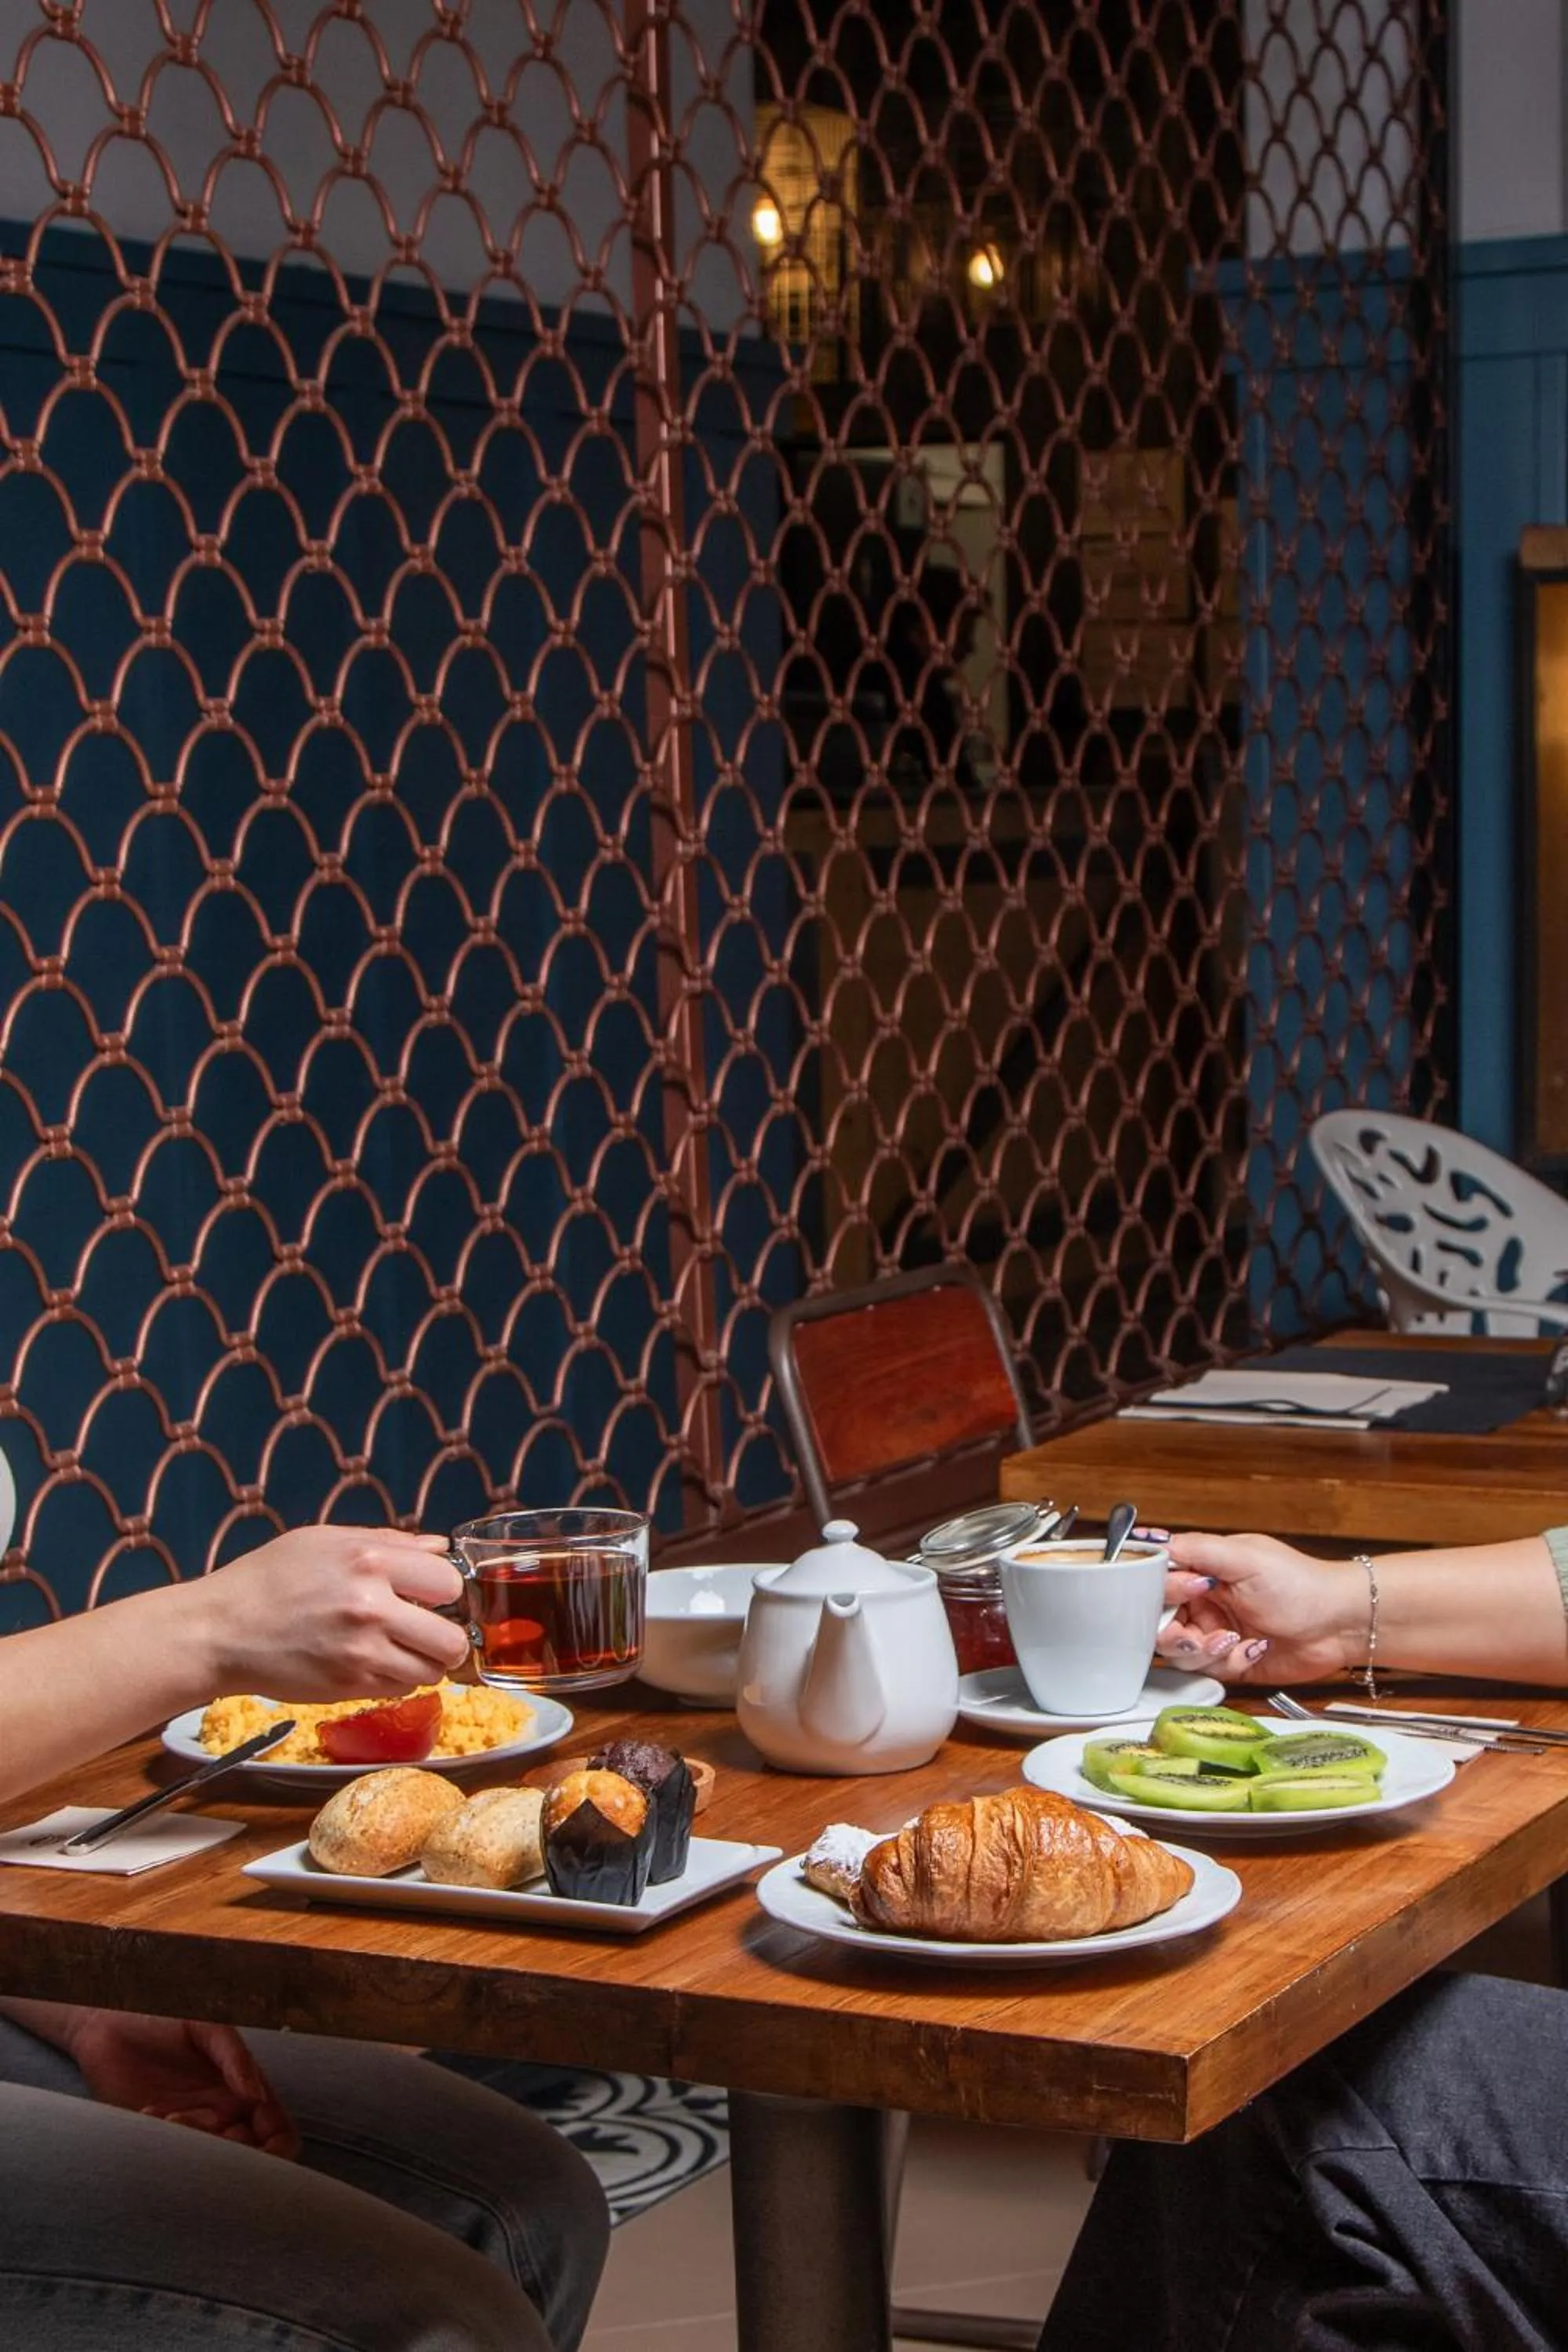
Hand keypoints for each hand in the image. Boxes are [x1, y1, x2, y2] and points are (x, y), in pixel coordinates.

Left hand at [67, 2011, 298, 2156]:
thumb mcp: (205, 2025)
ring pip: (208, 2163)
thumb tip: (257, 2096)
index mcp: (244, 2089)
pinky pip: (172, 2160)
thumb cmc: (160, 2017)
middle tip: (199, 2124)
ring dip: (194, 2147)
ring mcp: (189, 2131)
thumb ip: (234, 2056)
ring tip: (167, 2115)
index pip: (278, 2133)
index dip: (275, 2148)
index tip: (250, 2137)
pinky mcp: (155, 2141)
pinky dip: (165, 2146)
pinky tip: (147, 2113)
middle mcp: (222, 2116)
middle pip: (245, 2159)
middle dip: (230, 2153)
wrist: (103, 2023)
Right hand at [192, 1526, 470, 1700]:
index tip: (434, 1594)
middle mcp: (371, 1608)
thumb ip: (389, 1542)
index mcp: (369, 1560)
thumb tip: (438, 1547)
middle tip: (431, 1630)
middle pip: (453, 1639)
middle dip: (449, 1635)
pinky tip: (373, 1661)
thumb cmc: (268, 1579)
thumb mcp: (325, 1539)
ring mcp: (361, 1652)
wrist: (220, 1630)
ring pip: (432, 1672)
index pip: (449, 1581)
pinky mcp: (348, 1686)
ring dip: (425, 1661)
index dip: (445, 1589)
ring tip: (401, 1647)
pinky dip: (396, 1678)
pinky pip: (400, 1689)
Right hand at [1155, 1532, 1364, 1686]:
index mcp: (1204, 1570)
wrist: (1341, 1625)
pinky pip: (1208, 1671)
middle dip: (1175, 1633)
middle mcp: (1206, 1602)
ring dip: (1204, 1651)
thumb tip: (1153, 1542)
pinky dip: (1229, 1663)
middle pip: (1160, 1622)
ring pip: (1180, 1653)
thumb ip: (1197, 1549)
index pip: (1159, 1581)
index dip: (1164, 1591)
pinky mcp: (1231, 1662)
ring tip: (1232, 1642)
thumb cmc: (1302, 1584)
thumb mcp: (1245, 1558)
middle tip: (1196, 1636)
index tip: (1190, 1592)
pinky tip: (1253, 1650)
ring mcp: (1217, 1633)